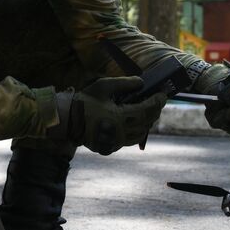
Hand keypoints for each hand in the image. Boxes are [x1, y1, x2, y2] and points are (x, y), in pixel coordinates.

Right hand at [52, 76, 168, 154]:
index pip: (146, 110)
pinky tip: (136, 122)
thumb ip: (124, 83)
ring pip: (140, 134)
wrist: (67, 121)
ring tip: (149, 112)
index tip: (163, 95)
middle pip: (146, 123)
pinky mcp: (110, 147)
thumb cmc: (85, 101)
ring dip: (147, 123)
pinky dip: (136, 130)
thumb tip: (141, 82)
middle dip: (155, 111)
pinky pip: (129, 140)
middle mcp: (120, 133)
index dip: (157, 102)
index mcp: (119, 117)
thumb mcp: (103, 86)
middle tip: (158, 102)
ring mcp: (115, 142)